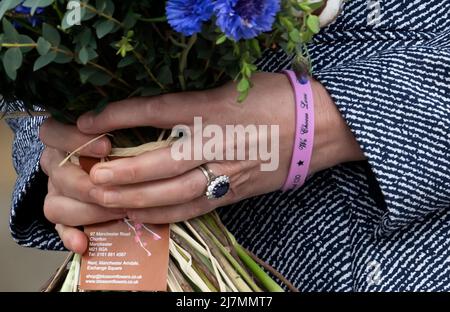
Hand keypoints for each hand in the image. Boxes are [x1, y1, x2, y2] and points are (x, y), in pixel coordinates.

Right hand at [39, 119, 125, 252]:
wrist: (112, 172)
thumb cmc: (120, 148)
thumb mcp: (120, 135)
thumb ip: (121, 135)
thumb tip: (140, 136)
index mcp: (63, 139)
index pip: (53, 132)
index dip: (76, 140)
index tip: (106, 147)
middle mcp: (56, 165)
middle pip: (59, 175)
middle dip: (90, 185)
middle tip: (118, 190)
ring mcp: (56, 193)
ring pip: (56, 205)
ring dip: (88, 211)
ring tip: (118, 212)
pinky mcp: (62, 217)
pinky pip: (59, 229)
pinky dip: (70, 236)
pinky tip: (83, 243)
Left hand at [74, 72, 362, 223]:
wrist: (319, 127)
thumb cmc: (278, 98)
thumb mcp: (233, 87)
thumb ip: (195, 101)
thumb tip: (156, 113)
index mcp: (215, 108)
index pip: (157, 113)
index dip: (118, 117)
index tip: (88, 122)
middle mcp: (218, 142)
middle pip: (161, 163)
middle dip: (123, 172)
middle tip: (92, 176)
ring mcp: (228, 172)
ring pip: (176, 192)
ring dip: (138, 198)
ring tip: (108, 199)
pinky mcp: (237, 192)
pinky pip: (197, 207)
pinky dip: (168, 214)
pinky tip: (144, 215)